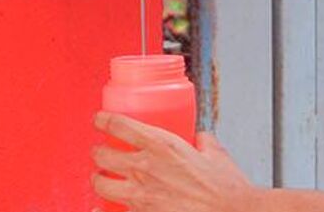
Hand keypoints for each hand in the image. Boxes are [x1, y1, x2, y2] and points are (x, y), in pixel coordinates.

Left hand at [90, 112, 258, 211]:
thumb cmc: (225, 189)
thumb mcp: (216, 154)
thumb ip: (203, 142)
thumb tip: (201, 139)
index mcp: (162, 146)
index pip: (119, 125)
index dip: (103, 120)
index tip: (99, 120)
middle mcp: (145, 168)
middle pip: (103, 155)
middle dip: (98, 152)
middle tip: (100, 151)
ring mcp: (141, 195)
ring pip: (102, 184)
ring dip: (98, 179)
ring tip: (101, 178)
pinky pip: (114, 211)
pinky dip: (105, 209)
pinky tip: (102, 208)